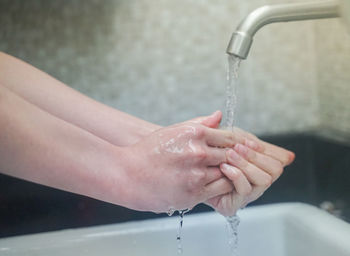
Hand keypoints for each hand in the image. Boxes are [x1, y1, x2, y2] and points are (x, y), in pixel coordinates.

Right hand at [121, 112, 245, 212]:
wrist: (128, 175)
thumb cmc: (149, 152)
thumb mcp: (173, 131)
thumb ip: (199, 123)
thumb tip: (219, 115)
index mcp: (194, 133)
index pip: (229, 137)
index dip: (235, 143)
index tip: (233, 148)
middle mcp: (198, 152)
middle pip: (231, 155)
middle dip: (232, 159)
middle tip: (230, 162)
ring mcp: (197, 174)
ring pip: (228, 173)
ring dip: (226, 173)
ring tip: (218, 173)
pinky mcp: (194, 193)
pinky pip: (219, 189)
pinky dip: (220, 186)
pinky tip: (211, 182)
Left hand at [196, 115, 294, 215]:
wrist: (184, 166)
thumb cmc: (207, 151)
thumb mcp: (229, 140)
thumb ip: (252, 141)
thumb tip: (289, 155)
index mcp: (258, 165)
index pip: (278, 159)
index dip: (268, 150)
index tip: (250, 142)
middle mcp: (256, 182)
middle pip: (275, 170)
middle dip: (257, 156)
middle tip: (239, 147)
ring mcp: (246, 195)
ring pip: (264, 179)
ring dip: (247, 164)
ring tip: (230, 155)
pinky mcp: (232, 205)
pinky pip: (245, 189)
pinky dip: (237, 175)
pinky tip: (224, 167)